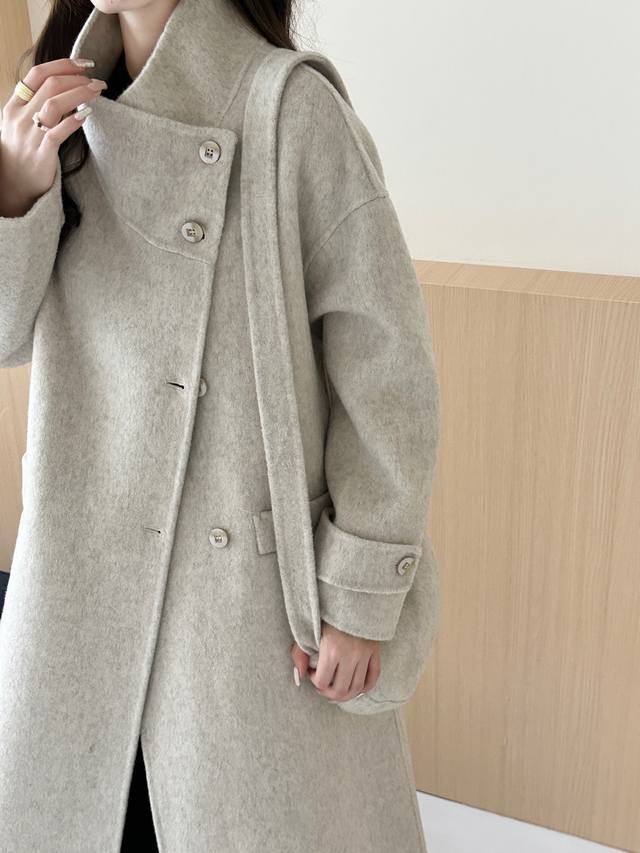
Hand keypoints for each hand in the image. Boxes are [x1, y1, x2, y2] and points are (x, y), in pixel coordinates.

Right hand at [0, 58, 107, 216]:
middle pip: (50, 86)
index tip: (84, 64)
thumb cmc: (23, 151)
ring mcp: (29, 135)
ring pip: (54, 104)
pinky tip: (87, 114)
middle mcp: (19, 117)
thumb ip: (37, 105)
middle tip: (97, 82)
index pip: (37, 74)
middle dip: (77, 79)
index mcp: (14, 105)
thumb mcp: (21, 123)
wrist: (12, 185)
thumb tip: (66, 87)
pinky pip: (57, 133)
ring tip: (97, 92)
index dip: (62, 64)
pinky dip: (73, 121)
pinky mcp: (41, 154)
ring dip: (79, 94)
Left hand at [290, 620, 380, 702]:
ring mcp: (365, 655)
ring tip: (337, 689)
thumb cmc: (327, 614)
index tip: (312, 673)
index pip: (322, 682)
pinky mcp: (375, 652)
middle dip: (328, 693)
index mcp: (332, 650)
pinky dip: (365, 687)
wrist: (351, 597)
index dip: (314, 682)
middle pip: (340, 690)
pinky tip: (355, 686)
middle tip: (323, 686)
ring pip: (357, 688)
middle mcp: (351, 655)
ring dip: (346, 694)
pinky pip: (373, 678)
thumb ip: (300, 653)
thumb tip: (300, 674)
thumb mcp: (308, 630)